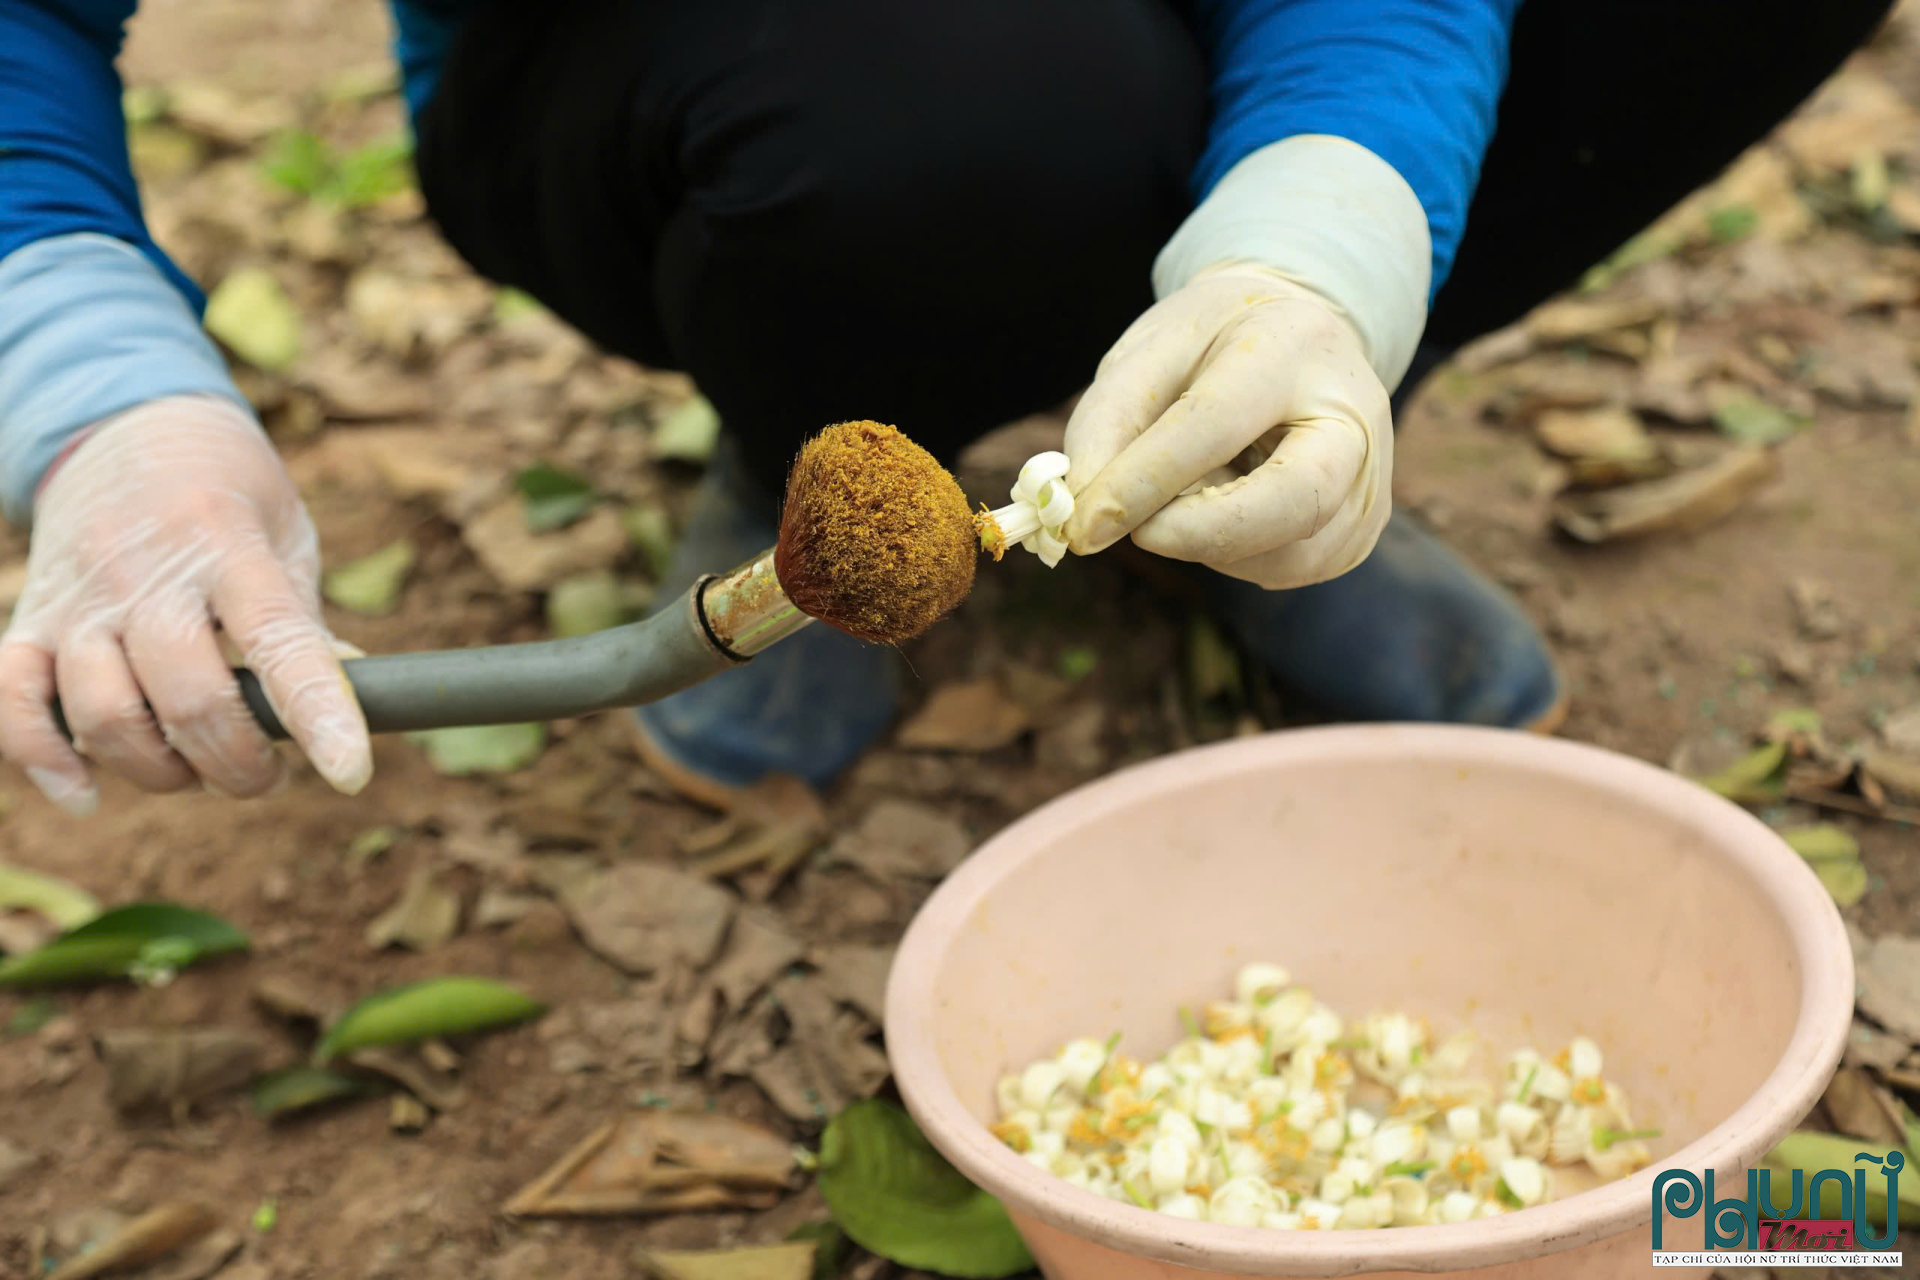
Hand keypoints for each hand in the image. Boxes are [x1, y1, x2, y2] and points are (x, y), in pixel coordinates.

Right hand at [0, 394, 371, 814]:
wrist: (127, 424)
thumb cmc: (229, 492)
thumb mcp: (286, 533)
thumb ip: (303, 621)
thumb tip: (343, 708)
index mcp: (228, 545)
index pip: (279, 640)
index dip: (317, 714)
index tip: (352, 771)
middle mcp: (146, 575)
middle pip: (186, 699)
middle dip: (239, 764)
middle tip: (269, 775)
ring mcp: (80, 599)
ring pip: (104, 716)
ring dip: (161, 770)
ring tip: (200, 770)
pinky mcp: (29, 619)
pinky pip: (12, 701)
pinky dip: (42, 758)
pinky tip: (85, 792)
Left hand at [1060, 261, 1391, 588]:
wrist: (1298, 340)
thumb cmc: (1213, 346)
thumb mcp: (1149, 353)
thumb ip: (1106, 423)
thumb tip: (1083, 515)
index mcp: (1294, 345)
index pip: (1213, 426)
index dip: (1142, 482)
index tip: (1083, 525)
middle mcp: (1353, 416)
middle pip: (1291, 503)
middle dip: (1199, 533)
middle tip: (1138, 535)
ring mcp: (1368, 482)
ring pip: (1281, 554)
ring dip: (1208, 540)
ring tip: (1194, 485)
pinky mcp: (1359, 531)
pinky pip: (1280, 568)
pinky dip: (1230, 552)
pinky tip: (1227, 501)